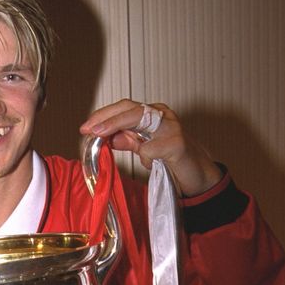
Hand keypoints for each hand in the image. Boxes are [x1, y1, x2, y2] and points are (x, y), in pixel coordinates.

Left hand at [80, 99, 221, 196]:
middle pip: (130, 108)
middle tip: (89, 130)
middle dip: (106, 118)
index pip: (124, 107)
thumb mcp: (145, 148)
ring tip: (101, 136)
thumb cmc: (173, 160)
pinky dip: (144, 156)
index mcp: (153, 115)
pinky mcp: (178, 143)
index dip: (103, 115)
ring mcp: (171, 127)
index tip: (86, 127)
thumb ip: (128, 140)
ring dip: (117, 126)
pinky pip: (151, 148)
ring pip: (139, 118)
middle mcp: (162, 115)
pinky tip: (149, 164)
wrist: (198, 176)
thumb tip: (107, 137)